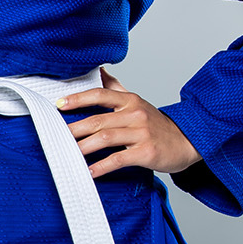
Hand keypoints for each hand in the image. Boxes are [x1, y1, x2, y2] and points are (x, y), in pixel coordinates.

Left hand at [59, 68, 201, 178]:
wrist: (188, 142)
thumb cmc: (157, 125)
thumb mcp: (138, 103)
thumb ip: (117, 88)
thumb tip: (99, 71)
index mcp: (130, 100)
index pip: (100, 94)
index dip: (78, 98)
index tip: (59, 104)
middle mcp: (135, 114)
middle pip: (98, 120)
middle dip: (74, 128)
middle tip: (54, 135)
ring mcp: (141, 133)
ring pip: (105, 138)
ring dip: (83, 147)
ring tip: (67, 154)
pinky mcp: (146, 152)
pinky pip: (118, 159)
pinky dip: (101, 167)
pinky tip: (88, 172)